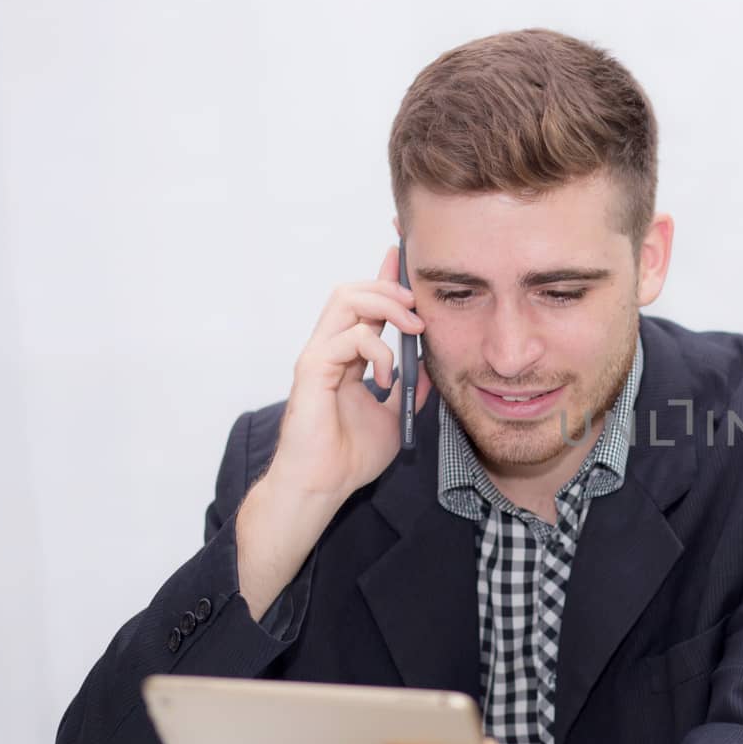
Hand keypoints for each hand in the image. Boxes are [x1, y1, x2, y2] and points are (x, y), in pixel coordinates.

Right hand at [268, 245, 427, 501]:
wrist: (323, 485)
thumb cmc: (350, 455)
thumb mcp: (396, 415)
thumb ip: (411, 387)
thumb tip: (431, 364)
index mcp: (346, 355)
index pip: (363, 304)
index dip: (384, 278)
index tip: (403, 258)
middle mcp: (329, 348)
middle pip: (352, 290)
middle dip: (389, 288)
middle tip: (418, 308)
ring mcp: (317, 356)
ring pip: (345, 300)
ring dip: (386, 308)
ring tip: (412, 331)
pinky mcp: (312, 369)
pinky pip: (348, 338)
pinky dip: (377, 351)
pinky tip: (388, 379)